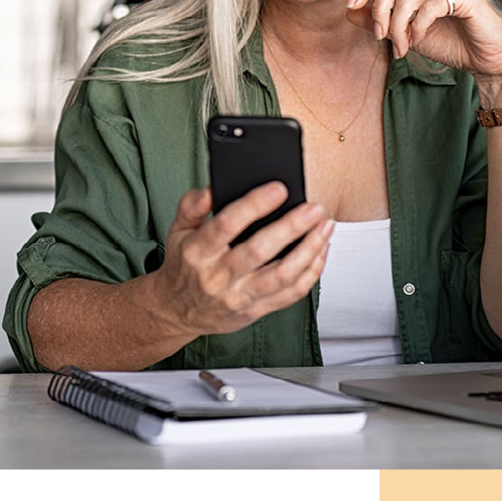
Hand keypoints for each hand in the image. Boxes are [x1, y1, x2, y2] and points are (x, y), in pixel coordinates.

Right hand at [153, 183, 332, 337]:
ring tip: (325, 226)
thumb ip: (192, 205)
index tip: (279, 189)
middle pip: (260, 250)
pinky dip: (311, 272)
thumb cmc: (183, 266)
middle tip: (314, 208)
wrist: (176, 312)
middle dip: (292, 227)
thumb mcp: (177, 230)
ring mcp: (239, 296)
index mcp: (198, 251)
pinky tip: (320, 251)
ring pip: (282, 275)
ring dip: (309, 249)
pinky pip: (290, 294)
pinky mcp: (256, 311)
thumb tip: (212, 188)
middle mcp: (219, 276)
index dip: (255, 205)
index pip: (227, 225)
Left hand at [346, 0, 501, 80]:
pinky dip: (418, 27)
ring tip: (402, 47)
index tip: (352, 7)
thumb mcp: (406, 33)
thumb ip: (380, 21)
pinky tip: (418, 41)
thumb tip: (351, 10)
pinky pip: (431, 6)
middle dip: (380, 10)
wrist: (486, 61)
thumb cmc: (450, 44)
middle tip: (380, 36)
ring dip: (398, 26)